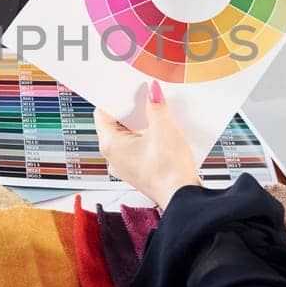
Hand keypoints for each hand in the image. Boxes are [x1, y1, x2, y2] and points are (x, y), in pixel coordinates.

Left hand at [93, 82, 201, 208]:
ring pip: (129, 138)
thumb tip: (153, 93)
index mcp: (110, 145)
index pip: (103, 113)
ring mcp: (127, 167)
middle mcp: (114, 158)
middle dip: (132, 110)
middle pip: (116, 125)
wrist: (183, 198)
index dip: (115, 98)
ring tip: (156, 112)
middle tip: (145, 96)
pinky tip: (163, 132)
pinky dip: (148, 139)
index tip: (127, 88)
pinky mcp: (140, 173)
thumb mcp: (163, 128)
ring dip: (142, 124)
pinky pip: (139, 149)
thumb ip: (156, 106)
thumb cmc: (168, 170)